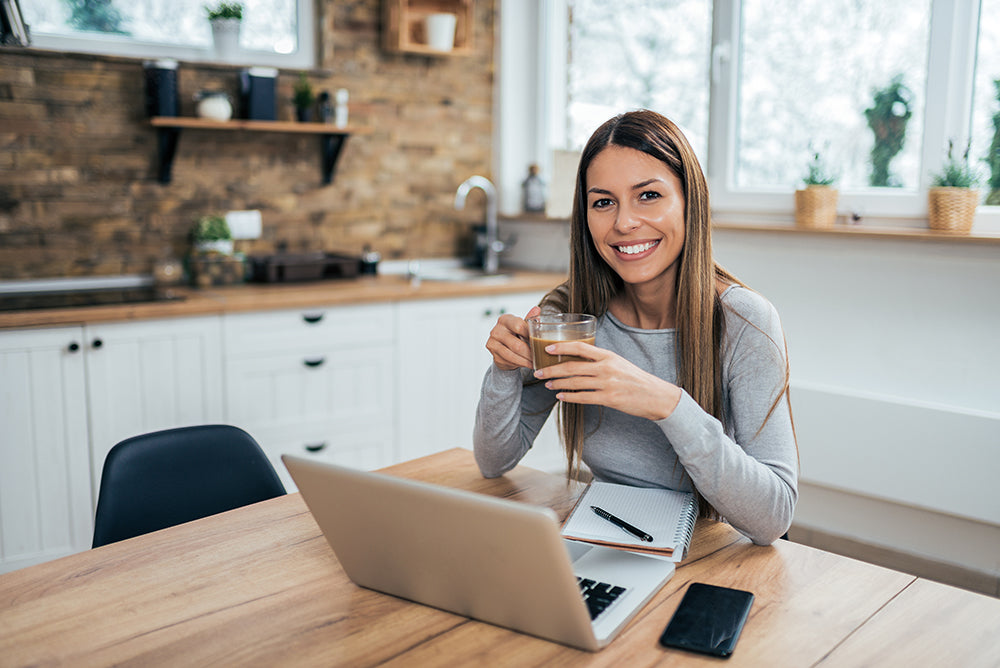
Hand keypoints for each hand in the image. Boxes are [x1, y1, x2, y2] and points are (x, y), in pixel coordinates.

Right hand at [485, 305, 540, 370]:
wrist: (503, 346)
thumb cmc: (515, 334)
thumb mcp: (523, 326)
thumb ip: (530, 319)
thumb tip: (537, 309)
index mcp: (505, 320)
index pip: (519, 326)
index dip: (530, 335)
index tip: (539, 342)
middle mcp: (496, 330)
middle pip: (516, 344)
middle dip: (530, 353)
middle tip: (539, 357)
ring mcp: (493, 343)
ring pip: (513, 355)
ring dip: (525, 360)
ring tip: (534, 362)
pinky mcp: (493, 355)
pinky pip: (509, 361)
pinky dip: (520, 364)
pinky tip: (527, 364)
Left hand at [534, 341, 682, 420]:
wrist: (656, 396)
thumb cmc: (636, 379)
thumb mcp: (619, 363)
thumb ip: (600, 361)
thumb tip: (578, 359)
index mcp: (608, 355)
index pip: (581, 347)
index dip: (562, 347)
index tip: (547, 348)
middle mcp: (606, 367)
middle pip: (572, 366)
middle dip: (551, 369)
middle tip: (538, 372)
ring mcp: (608, 383)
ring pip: (575, 382)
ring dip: (557, 383)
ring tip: (547, 384)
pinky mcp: (609, 398)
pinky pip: (583, 397)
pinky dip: (569, 397)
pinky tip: (560, 397)